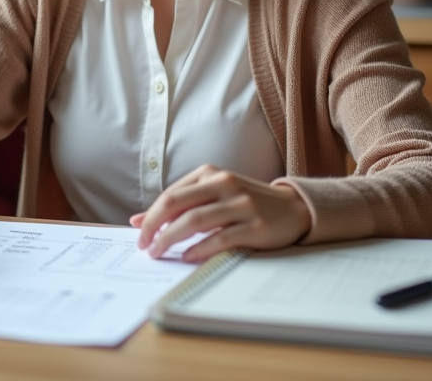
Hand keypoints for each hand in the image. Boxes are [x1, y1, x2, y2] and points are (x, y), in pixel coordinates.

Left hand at [128, 165, 309, 262]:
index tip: (139, 234)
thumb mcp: (213, 195)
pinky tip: (187, 256)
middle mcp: (225, 184)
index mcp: (211, 174)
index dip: (150, 215)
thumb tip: (137, 220)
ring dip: (170, 239)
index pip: (171, 194)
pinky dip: (199, 248)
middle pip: (177, 204)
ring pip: (194, 221)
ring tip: (159, 252)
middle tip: (144, 246)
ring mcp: (241, 204)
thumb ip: (179, 204)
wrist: (293, 208)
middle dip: (154, 226)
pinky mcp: (255, 226)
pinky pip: (220, 238)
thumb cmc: (246, 203)